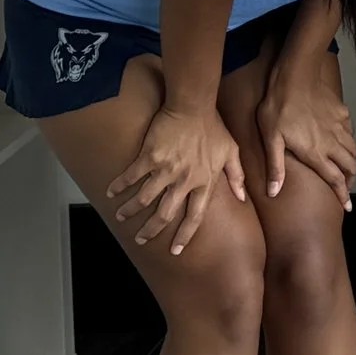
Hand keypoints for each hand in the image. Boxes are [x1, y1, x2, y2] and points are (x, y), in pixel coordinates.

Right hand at [109, 99, 244, 256]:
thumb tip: (244, 197)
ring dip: (131, 210)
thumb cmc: (213, 126)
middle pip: (165, 214)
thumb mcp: (231, 151)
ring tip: (122, 216)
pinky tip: (111, 193)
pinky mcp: (150, 157)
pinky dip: (119, 187)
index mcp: (204, 181)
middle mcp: (185, 180)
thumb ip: (237, 175)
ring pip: (144, 199)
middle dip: (151, 230)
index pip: (195, 216)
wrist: (193, 104)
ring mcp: (166, 169)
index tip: (176, 250)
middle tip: (141, 238)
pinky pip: (131, 177)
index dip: (185, 235)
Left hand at [258, 39, 355, 208]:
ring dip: (352, 161)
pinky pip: (350, 131)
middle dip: (350, 178)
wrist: (295, 78)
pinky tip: (341, 139)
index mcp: (316, 153)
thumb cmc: (278, 109)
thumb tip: (274, 193)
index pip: (335, 179)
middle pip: (350, 165)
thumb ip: (276, 167)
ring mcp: (339, 127)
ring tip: (346, 166)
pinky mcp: (341, 113)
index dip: (342, 194)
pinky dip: (349, 140)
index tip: (347, 206)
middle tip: (345, 185)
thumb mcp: (271, 140)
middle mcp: (332, 143)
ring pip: (353, 149)